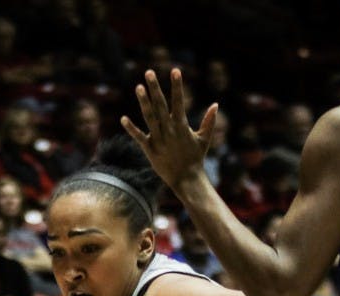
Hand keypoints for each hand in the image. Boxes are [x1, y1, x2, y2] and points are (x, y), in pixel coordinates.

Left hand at [121, 68, 218, 192]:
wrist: (187, 180)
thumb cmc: (196, 159)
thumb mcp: (204, 139)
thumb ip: (209, 121)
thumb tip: (216, 105)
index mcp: (182, 126)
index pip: (179, 101)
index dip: (177, 86)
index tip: (175, 70)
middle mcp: (169, 130)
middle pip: (161, 105)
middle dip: (155, 88)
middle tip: (149, 72)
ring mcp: (159, 139)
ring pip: (149, 117)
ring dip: (143, 102)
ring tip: (138, 87)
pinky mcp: (150, 149)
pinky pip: (139, 137)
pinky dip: (131, 128)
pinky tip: (123, 118)